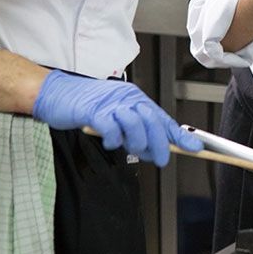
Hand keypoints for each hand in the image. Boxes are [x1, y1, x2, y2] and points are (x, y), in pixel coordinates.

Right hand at [32, 70, 202, 166]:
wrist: (57, 94)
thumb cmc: (86, 106)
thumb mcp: (116, 117)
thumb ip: (135, 132)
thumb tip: (155, 150)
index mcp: (135, 99)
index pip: (163, 118)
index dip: (180, 135)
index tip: (194, 147)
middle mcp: (127, 98)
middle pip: (153, 121)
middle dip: (159, 144)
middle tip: (159, 159)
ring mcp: (110, 104)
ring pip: (136, 123)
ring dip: (136, 142)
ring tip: (128, 147)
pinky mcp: (93, 111)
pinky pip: (111, 127)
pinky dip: (113, 139)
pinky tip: (111, 142)